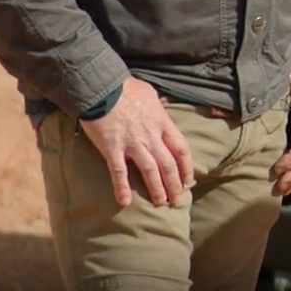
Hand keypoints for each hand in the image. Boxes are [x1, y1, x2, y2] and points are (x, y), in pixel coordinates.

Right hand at [78, 76, 194, 208]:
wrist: (102, 86)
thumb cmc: (126, 87)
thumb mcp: (150, 93)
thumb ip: (157, 107)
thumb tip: (160, 110)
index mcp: (162, 123)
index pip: (181, 149)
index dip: (186, 167)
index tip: (188, 180)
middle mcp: (151, 136)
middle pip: (168, 164)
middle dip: (174, 184)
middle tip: (177, 200)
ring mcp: (132, 143)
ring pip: (150, 171)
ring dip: (157, 189)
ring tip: (160, 203)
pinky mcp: (113, 148)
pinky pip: (119, 172)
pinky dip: (122, 188)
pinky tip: (124, 202)